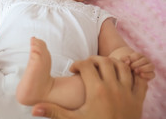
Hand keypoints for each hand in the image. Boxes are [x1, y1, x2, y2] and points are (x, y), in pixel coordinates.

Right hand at [32, 56, 147, 118]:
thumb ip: (54, 112)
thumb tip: (33, 108)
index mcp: (96, 90)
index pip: (86, 65)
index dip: (77, 64)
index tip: (73, 70)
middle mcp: (113, 87)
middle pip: (104, 61)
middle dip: (93, 60)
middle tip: (87, 67)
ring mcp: (128, 92)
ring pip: (122, 66)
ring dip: (112, 64)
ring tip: (103, 70)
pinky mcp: (138, 99)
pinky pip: (139, 78)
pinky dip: (133, 73)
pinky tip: (122, 77)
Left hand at [122, 52, 154, 79]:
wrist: (127, 74)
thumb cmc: (124, 66)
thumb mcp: (122, 62)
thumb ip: (123, 59)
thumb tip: (128, 61)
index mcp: (138, 56)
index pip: (137, 55)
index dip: (132, 58)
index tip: (128, 63)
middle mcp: (145, 60)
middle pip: (144, 60)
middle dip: (137, 64)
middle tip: (131, 67)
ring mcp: (149, 67)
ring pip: (151, 66)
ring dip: (143, 68)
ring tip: (135, 71)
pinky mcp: (151, 75)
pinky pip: (152, 74)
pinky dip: (147, 74)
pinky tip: (141, 75)